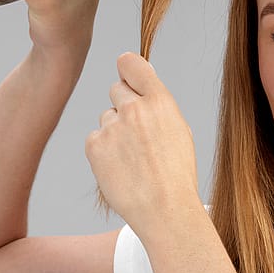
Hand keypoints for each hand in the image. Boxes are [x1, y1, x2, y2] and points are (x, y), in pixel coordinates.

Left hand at [85, 52, 199, 228]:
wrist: (164, 209)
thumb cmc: (177, 174)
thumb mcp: (179, 131)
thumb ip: (159, 106)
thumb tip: (143, 86)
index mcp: (160, 101)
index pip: (131, 63)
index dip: (128, 68)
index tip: (128, 76)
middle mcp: (134, 108)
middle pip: (116, 89)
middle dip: (124, 104)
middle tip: (137, 133)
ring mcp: (112, 126)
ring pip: (106, 117)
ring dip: (115, 131)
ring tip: (134, 159)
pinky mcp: (94, 145)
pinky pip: (95, 138)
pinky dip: (104, 150)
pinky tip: (121, 168)